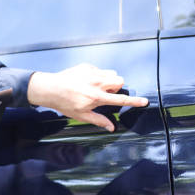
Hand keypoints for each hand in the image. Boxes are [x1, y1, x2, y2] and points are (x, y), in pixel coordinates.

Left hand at [26, 63, 148, 131]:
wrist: (50, 88)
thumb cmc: (64, 103)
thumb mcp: (81, 115)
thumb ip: (98, 120)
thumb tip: (112, 127)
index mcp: (96, 98)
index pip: (120, 100)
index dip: (134, 102)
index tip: (144, 101)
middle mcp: (96, 84)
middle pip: (120, 81)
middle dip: (116, 87)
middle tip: (105, 93)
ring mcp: (92, 73)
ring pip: (112, 74)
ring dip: (109, 80)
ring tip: (96, 86)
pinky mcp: (87, 66)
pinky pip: (100, 69)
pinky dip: (98, 75)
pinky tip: (86, 81)